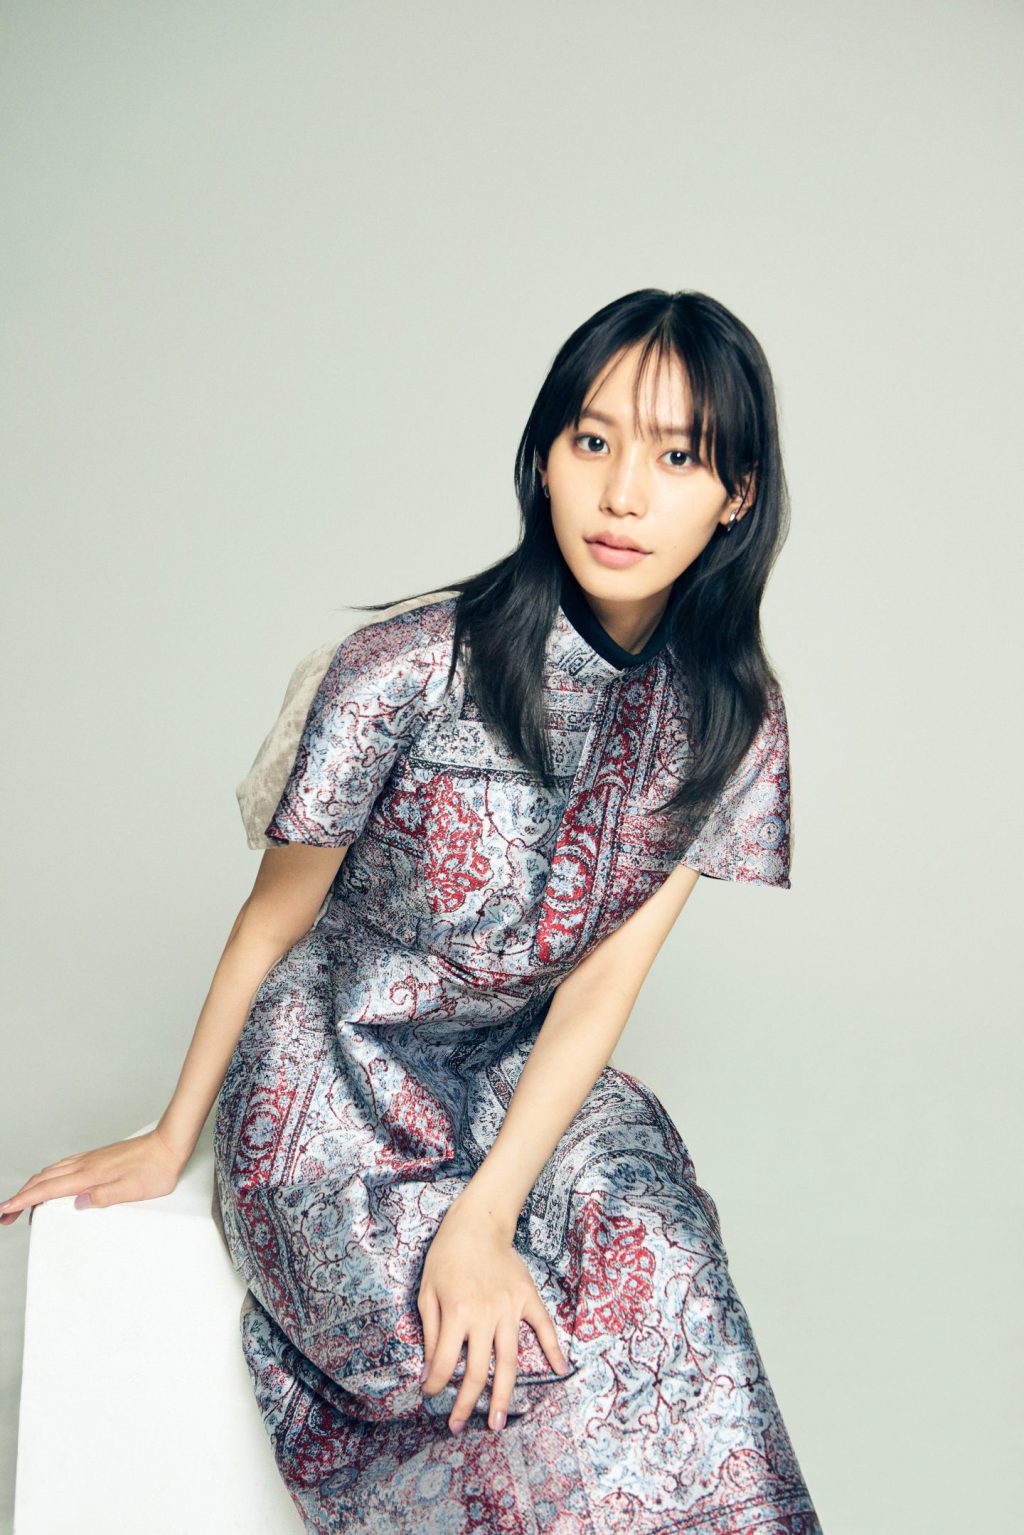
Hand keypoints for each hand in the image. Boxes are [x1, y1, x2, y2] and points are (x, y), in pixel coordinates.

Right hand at [0, 1128, 185, 1225]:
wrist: (169, 1144)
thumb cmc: (156, 1169)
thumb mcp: (133, 1190)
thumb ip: (104, 1197)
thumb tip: (78, 1203)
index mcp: (90, 1175)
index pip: (48, 1189)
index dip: (24, 1201)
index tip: (5, 1211)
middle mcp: (85, 1164)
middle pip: (43, 1180)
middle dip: (21, 1196)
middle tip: (5, 1214)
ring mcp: (90, 1158)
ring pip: (51, 1171)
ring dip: (33, 1186)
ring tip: (22, 1201)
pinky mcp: (97, 1157)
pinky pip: (64, 1166)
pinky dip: (48, 1176)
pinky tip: (51, 1180)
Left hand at [417, 1195, 570, 1434]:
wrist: (478, 1222)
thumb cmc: (446, 1255)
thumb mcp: (427, 1291)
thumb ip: (430, 1332)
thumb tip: (430, 1370)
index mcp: (457, 1313)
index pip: (446, 1362)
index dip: (435, 1385)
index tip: (430, 1394)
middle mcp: (485, 1315)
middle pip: (478, 1371)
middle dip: (467, 1404)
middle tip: (460, 1427)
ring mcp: (510, 1308)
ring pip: (509, 1360)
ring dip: (503, 1394)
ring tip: (499, 1422)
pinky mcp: (527, 1298)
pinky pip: (544, 1327)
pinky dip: (554, 1348)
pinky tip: (559, 1370)